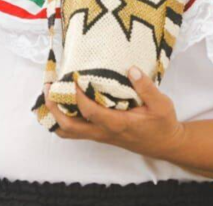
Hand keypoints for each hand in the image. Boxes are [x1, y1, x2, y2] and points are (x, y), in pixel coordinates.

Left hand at [44, 67, 187, 161]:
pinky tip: (61, 105)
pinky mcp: (99, 135)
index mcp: (118, 124)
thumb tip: (131, 69)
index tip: (73, 79)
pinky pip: (74, 131)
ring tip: (48, 96)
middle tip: (48, 88)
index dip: (78, 97)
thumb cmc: (162, 124)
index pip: (91, 112)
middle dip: (54, 108)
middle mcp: (104, 132)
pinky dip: (62, 120)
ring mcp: (100, 136)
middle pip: (69, 127)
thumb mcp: (161, 104)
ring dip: (54, 116)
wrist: (165, 144)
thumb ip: (146, 87)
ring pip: (69, 132)